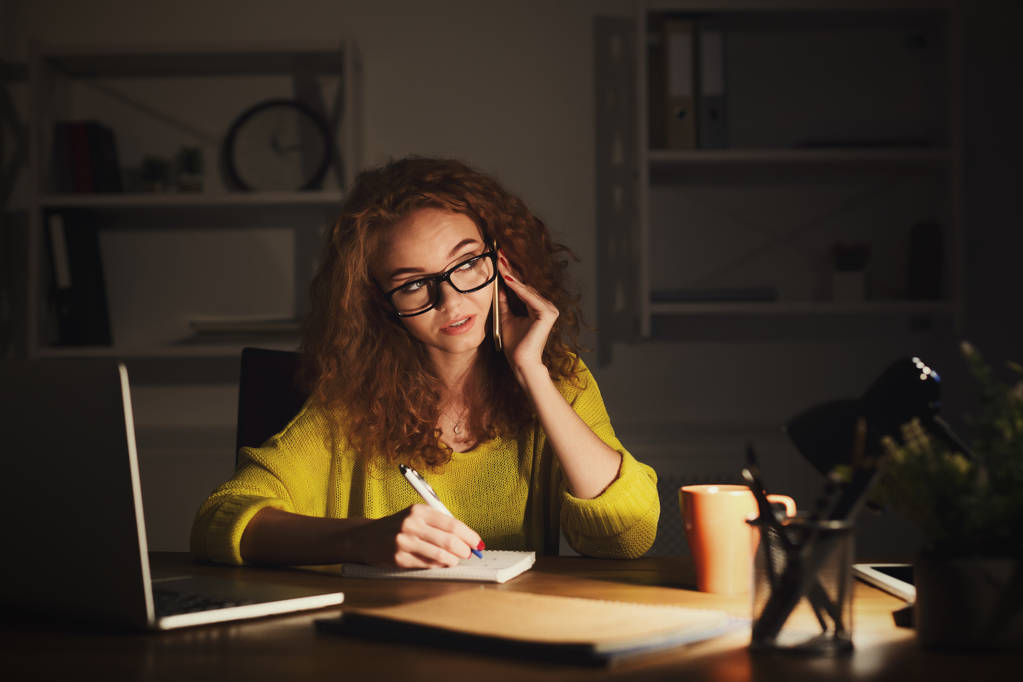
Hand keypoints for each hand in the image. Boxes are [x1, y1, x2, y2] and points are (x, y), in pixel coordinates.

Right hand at [350, 504, 482, 568]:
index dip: (469, 535)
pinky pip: (427, 565)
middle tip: (469, 554)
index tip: (478, 542)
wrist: (366, 538)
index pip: (452, 523)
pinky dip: (439, 566)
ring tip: (456, 560)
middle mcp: (410, 524)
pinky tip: (442, 564)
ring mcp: (404, 542)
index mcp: (418, 510)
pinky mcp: (399, 558)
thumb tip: (466, 538)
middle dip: (464, 549)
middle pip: (448, 540)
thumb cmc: (397, 527)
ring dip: (453, 560)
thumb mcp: (415, 516)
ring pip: (440, 555)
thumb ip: (438, 524)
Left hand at [496, 251, 558, 384]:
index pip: (522, 286)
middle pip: (524, 284)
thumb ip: (505, 302)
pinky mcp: (548, 314)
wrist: (521, 362)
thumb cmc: (515, 345)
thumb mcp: (506, 317)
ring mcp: (549, 309)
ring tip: (500, 261)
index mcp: (537, 307)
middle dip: (510, 269)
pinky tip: (506, 278)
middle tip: (498, 253)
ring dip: (511, 275)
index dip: (510, 272)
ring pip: (526, 289)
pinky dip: (517, 288)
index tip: (499, 258)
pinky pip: (529, 298)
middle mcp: (546, 306)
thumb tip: (498, 285)